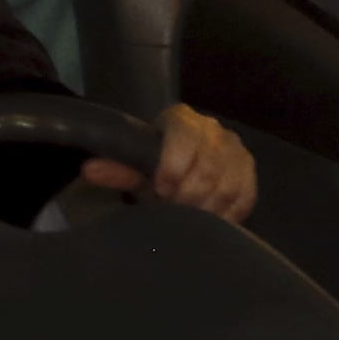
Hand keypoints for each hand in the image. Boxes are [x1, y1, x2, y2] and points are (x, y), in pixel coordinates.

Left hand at [78, 104, 256, 223]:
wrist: (182, 168)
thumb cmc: (156, 167)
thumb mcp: (136, 168)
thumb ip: (118, 169)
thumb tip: (89, 169)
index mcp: (181, 119)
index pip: (184, 137)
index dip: (172, 166)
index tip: (160, 190)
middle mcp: (213, 129)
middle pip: (208, 166)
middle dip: (188, 195)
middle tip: (173, 209)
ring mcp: (236, 150)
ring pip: (228, 185)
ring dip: (207, 207)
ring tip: (189, 217)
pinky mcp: (249, 173)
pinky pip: (244, 197)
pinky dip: (226, 214)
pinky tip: (210, 220)